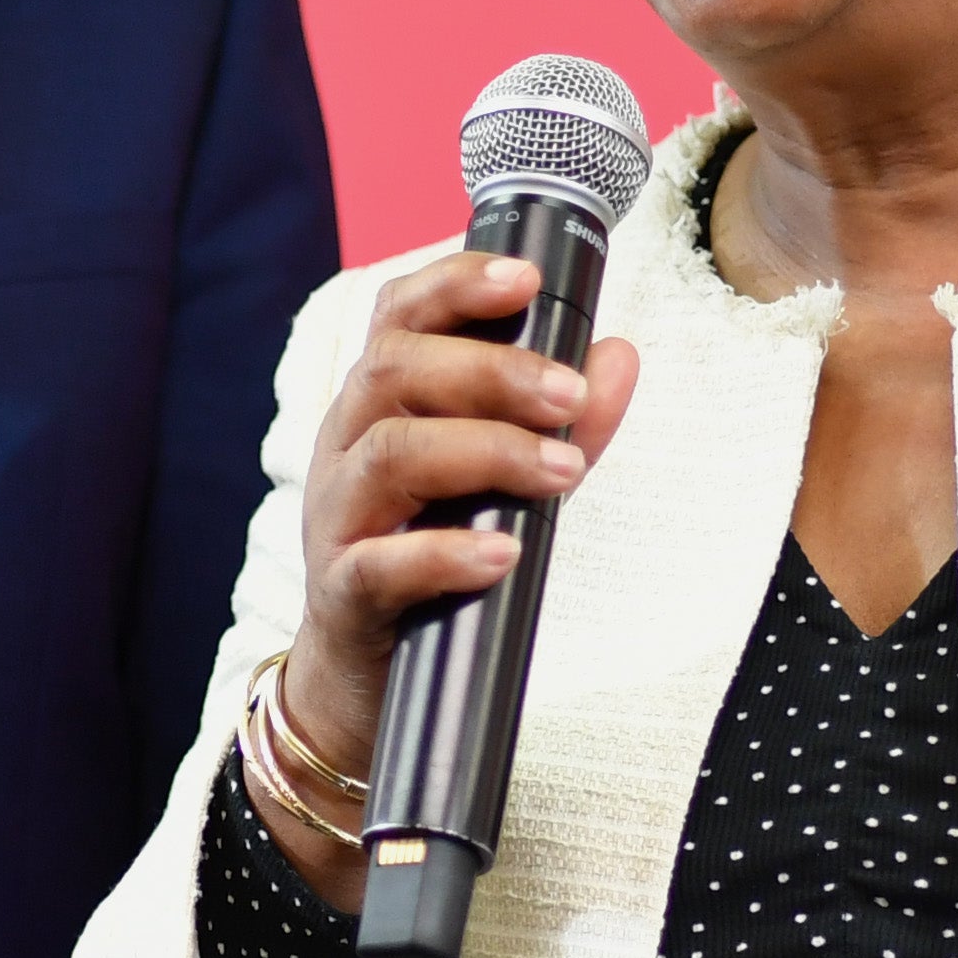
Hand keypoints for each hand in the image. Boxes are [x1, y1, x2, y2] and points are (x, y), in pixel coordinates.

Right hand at [254, 252, 639, 904]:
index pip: (399, 315)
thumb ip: (559, 421)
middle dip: (491, 370)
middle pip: (394, 369)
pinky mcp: (344, 596)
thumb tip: (619, 356)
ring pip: (388, 453)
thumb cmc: (433, 555)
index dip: (455, 283)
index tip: (527, 277)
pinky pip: (379, 565)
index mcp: (379, 403)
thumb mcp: (500, 481)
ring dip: (485, 450)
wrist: (366, 681)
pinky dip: (443, 553)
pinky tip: (503, 554)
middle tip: (570, 394)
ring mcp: (338, 519)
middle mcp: (346, 445)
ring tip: (564, 470)